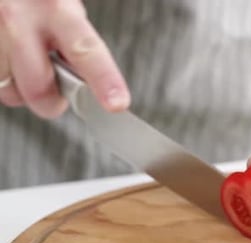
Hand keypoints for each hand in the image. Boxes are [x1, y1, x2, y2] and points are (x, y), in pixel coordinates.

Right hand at [0, 0, 129, 118]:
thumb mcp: (63, 7)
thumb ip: (76, 40)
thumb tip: (87, 80)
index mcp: (56, 8)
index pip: (85, 51)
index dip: (104, 80)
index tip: (117, 103)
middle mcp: (18, 19)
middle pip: (38, 89)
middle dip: (51, 102)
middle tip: (57, 94)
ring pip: (8, 91)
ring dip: (18, 88)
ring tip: (23, 64)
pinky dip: (3, 78)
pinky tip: (8, 58)